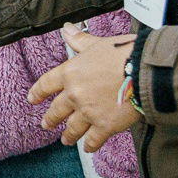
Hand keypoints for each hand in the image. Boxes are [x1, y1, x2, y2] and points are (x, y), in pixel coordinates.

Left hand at [29, 27, 140, 150]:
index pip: (46, 84)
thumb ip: (80, 41)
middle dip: (51, 119)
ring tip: (66, 140)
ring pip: (72, 128)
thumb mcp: (98, 44)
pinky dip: (90, 145)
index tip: (32, 99)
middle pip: (57, 110)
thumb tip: (67, 29)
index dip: (37, 93)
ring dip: (68, 135)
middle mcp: (75, 94)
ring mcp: (88, 112)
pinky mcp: (104, 126)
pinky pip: (93, 139)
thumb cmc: (124, 53)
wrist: (145, 70)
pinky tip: (88, 148)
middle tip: (46, 125)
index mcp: (70, 73)